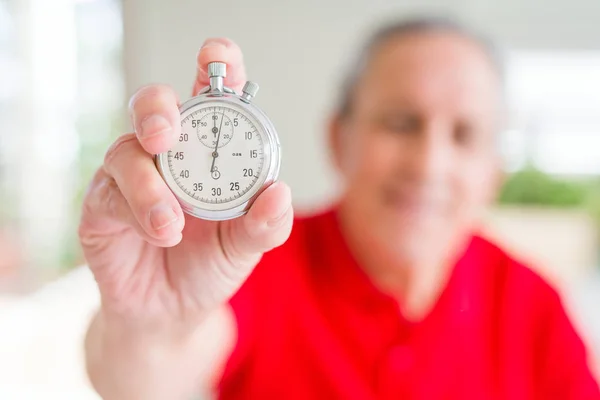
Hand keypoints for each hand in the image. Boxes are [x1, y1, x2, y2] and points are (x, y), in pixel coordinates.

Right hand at [79, 37, 292, 331]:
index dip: (216, 67)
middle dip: (159, 108)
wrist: (174, 311)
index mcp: (208, 150)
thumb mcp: (247, 245)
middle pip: (155, 105)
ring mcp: (131, 176)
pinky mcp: (103, 206)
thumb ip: (266, 223)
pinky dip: (138, 212)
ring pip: (127, 150)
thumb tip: (280, 192)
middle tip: (167, 132)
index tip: (215, 57)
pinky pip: (110, 194)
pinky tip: (162, 234)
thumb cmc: (211, 264)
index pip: (211, 95)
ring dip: (149, 184)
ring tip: (173, 224)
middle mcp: (168, 154)